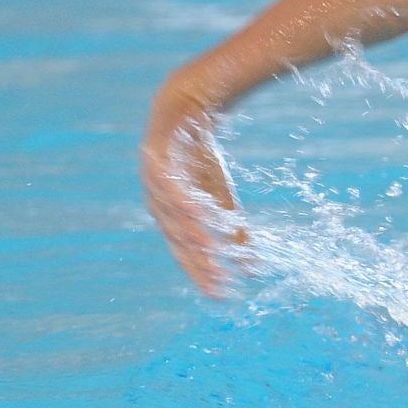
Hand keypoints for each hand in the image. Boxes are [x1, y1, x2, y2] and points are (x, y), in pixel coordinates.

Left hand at [141, 85, 247, 296]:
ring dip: (190, 232)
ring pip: (173, 214)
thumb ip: (235, 233)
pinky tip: (198, 211)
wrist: (186, 113)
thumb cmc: (201, 162)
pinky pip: (169, 183)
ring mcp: (154, 183)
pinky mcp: (156, 158)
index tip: (221, 294)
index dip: (203, 273)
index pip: (187, 253)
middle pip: (179, 239)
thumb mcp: (223, 199)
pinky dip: (182, 198)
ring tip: (209, 250)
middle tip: (217, 279)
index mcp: (172, 220)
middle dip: (198, 260)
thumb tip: (253, 270)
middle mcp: (159, 206)